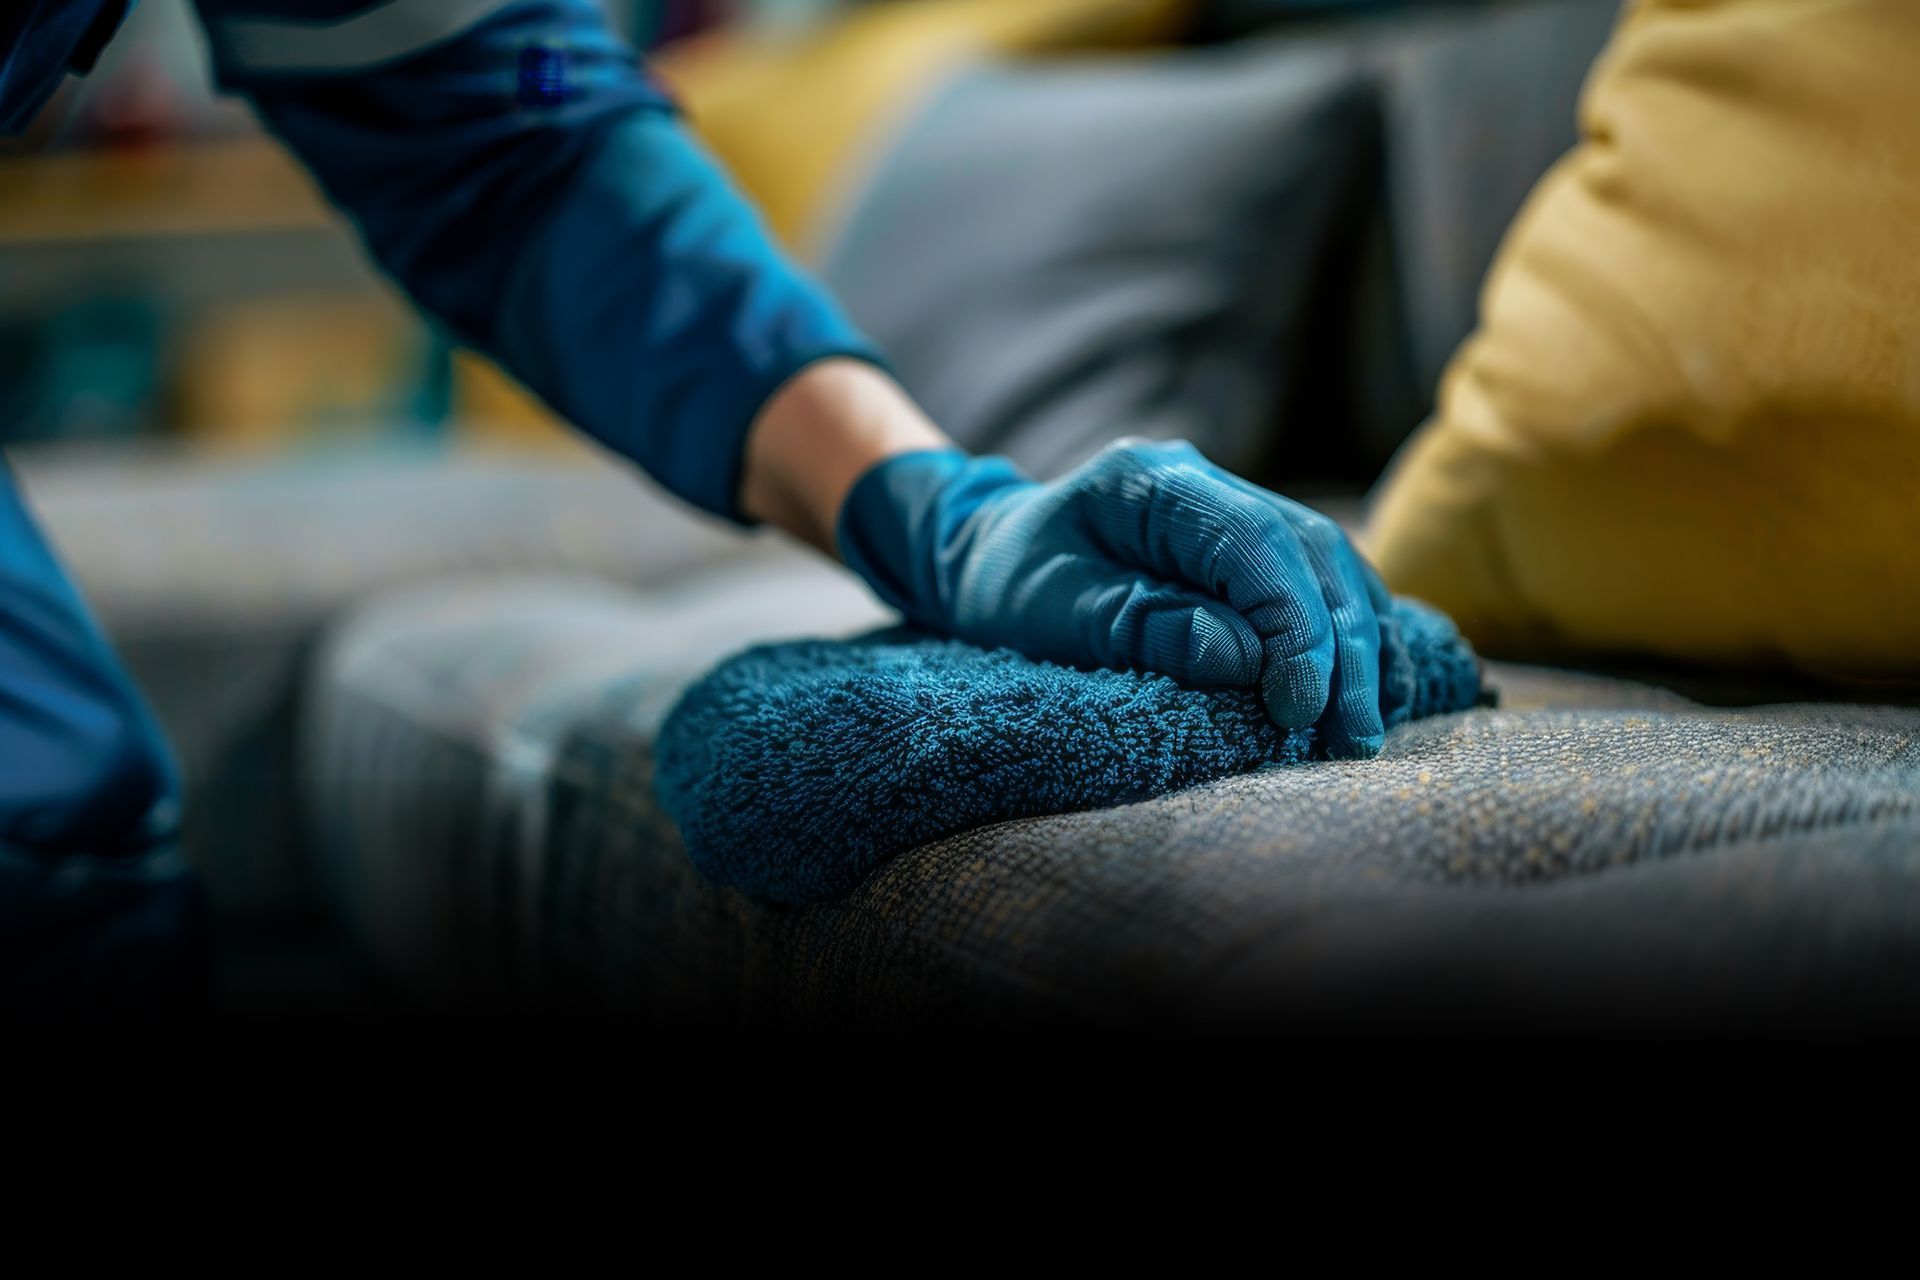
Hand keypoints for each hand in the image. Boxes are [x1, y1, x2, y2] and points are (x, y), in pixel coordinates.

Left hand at [838, 438, 1400, 757]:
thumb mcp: (1057, 615)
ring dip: (1361, 646)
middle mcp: (1203, 480)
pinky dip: (1350, 635)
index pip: (1254, 541)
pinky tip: (1371, 688)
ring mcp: (1231, 505)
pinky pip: (1321, 582)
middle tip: (1350, 735)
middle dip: (1342, 647)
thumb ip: (1150, 628)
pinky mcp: (1247, 546)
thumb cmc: (1009, 588)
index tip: (1299, 706)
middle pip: (1309, 550)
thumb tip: (1248, 661)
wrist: (984, 558)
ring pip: (1332, 562)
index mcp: (1150, 479)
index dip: (1293, 625)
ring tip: (1366, 726)